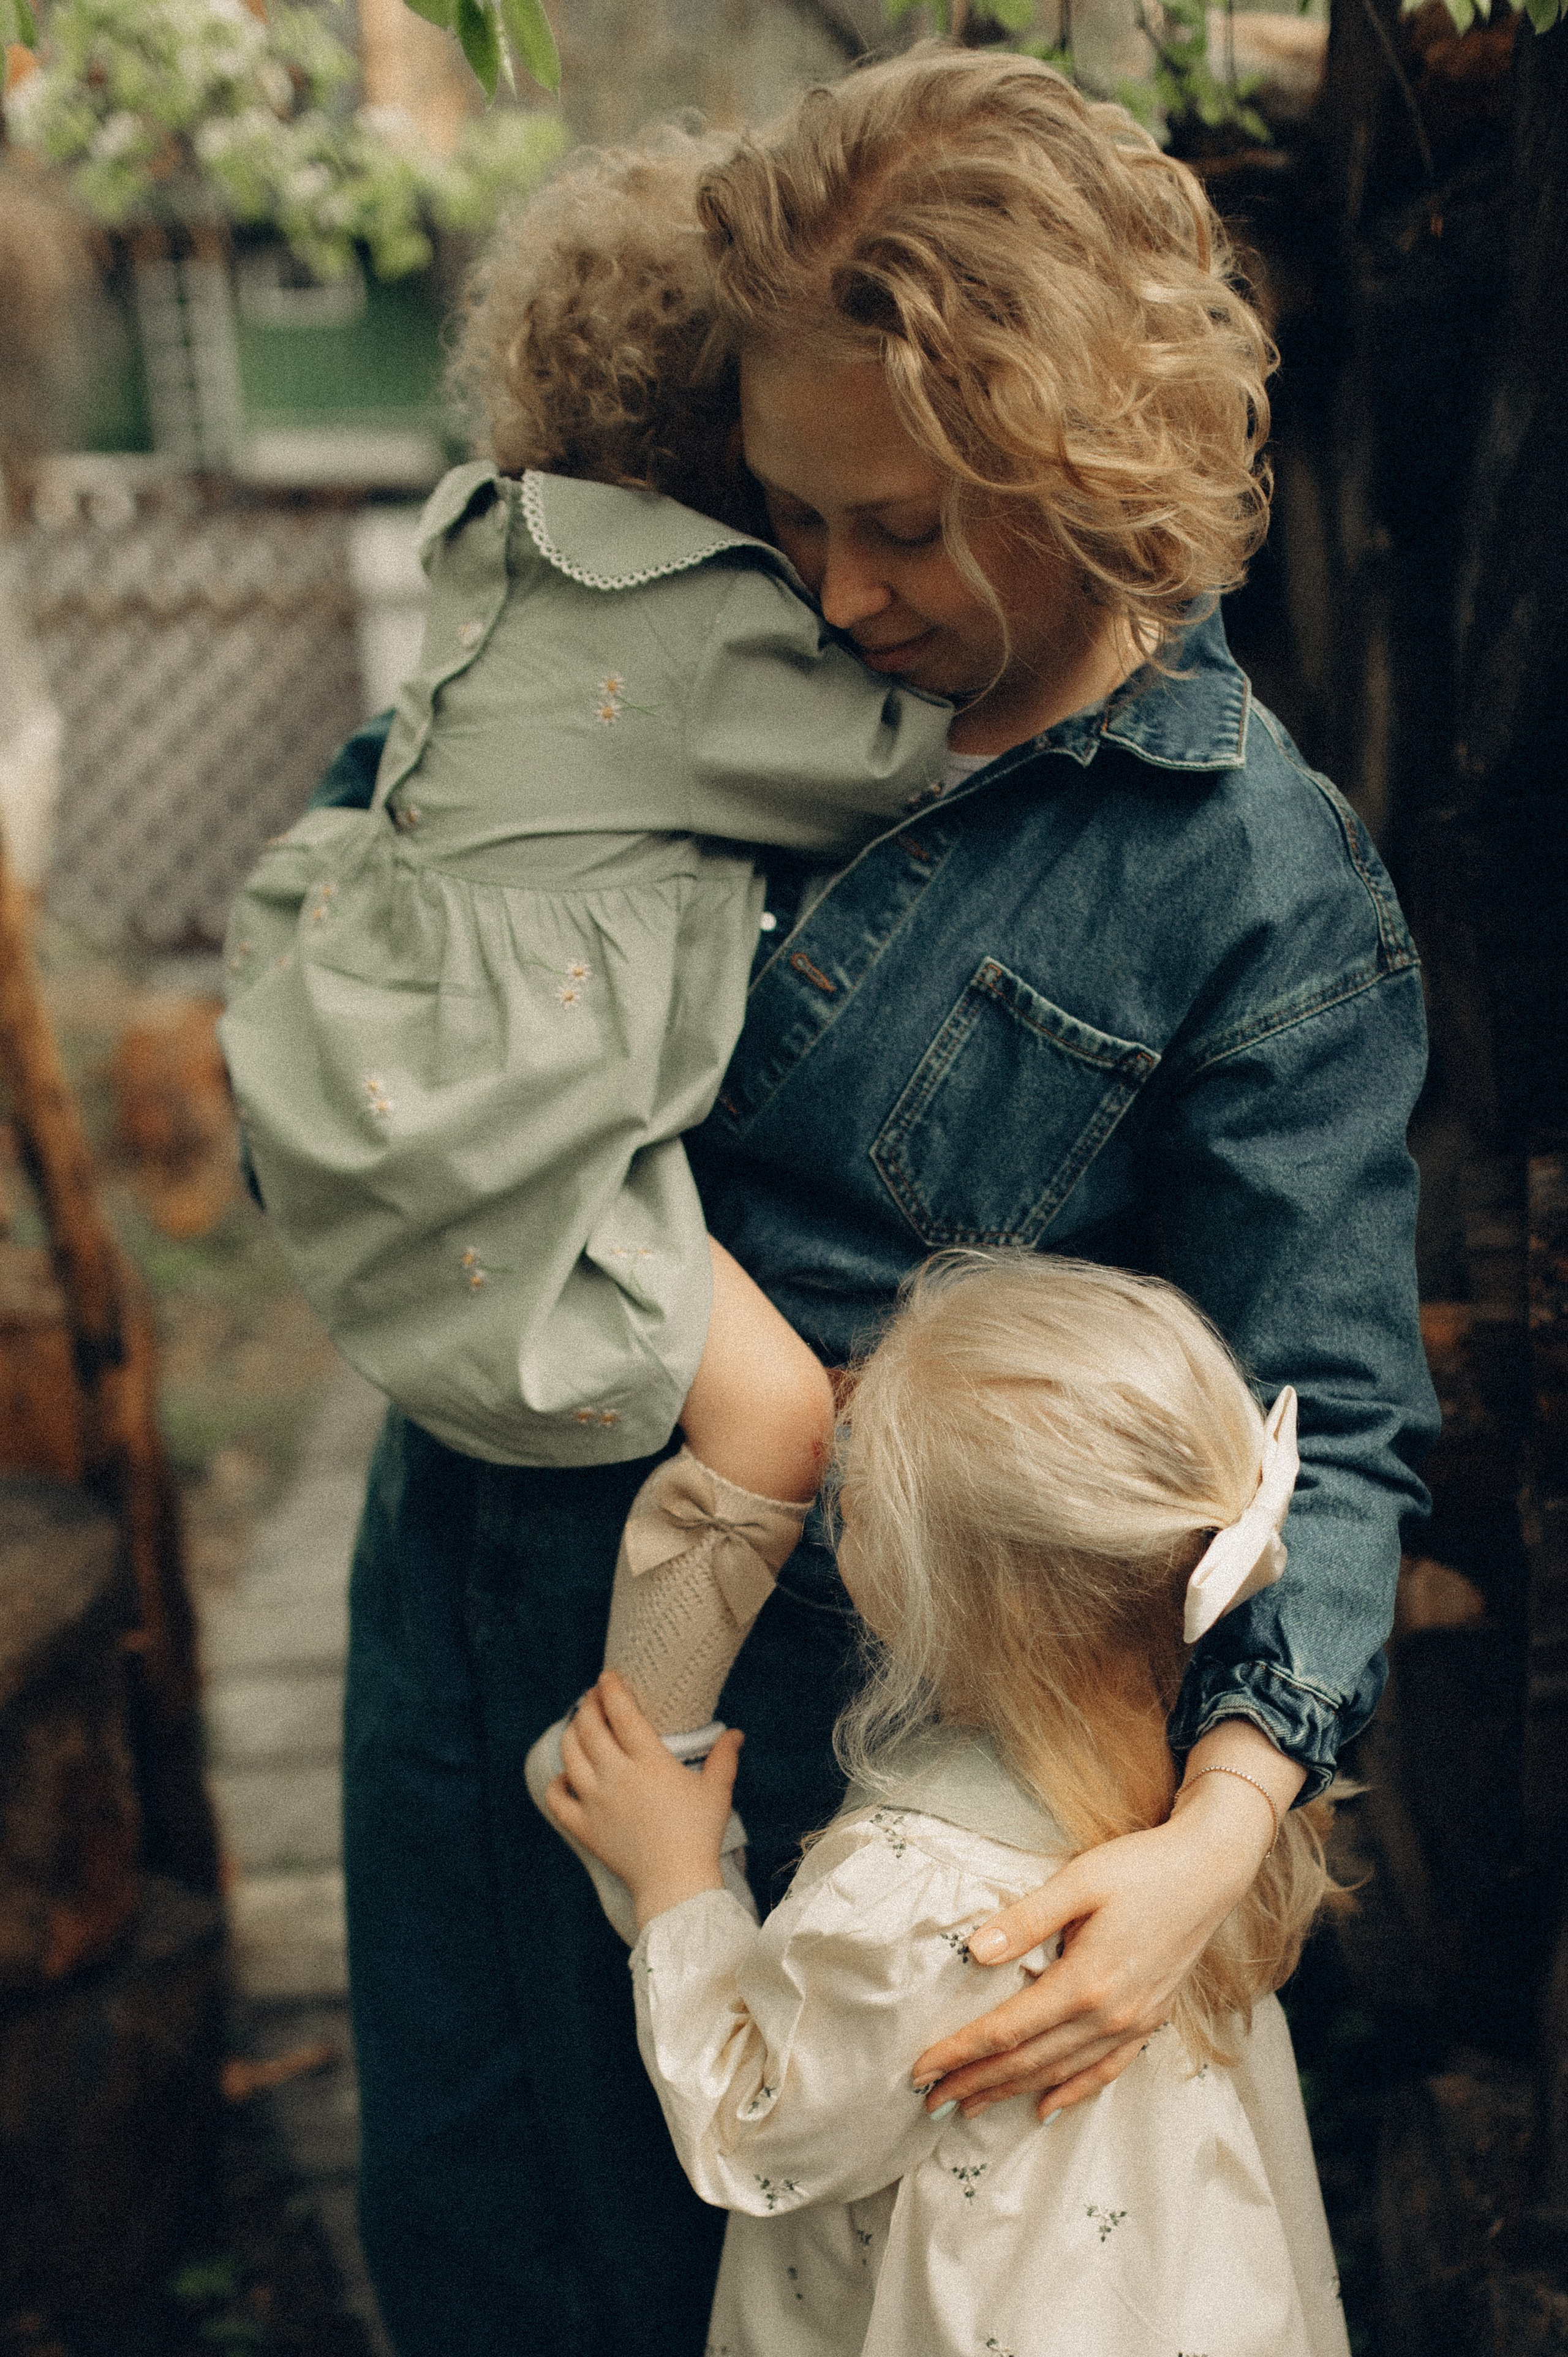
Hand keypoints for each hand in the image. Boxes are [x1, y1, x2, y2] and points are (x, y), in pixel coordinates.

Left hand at [546, 1671, 743, 1928]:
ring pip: (569, 1755)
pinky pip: (558, 1799)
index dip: (612, 1689)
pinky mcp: (584, 1827)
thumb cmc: (699, 1835)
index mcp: (649, 1762)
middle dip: (588, 1705)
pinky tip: (567, 1775)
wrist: (676, 1884)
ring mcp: (596, 1802)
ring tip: (579, 1726)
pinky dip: (557, 1782)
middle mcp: (617, 1776)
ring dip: (571, 1734)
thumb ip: (724, 1758)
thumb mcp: (717, 1792)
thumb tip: (736, 1733)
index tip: (608, 1677)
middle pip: (589, 1727)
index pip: (621, 1712)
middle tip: (594, 1697)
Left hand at [911, 1722, 1303, 2119]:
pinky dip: (1073, 2093)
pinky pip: (1106, 2071)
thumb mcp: (1078, 1881)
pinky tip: (1046, 2107)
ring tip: (970, 2107)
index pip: (1007, 2029)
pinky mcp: (1149, 2022)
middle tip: (931, 2100)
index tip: (922, 2069)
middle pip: (1028, 2060)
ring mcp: (1133, 2024)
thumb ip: (1026, 1920)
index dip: (961, 2052)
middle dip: (975, 2082)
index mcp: (1086, 1981)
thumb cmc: (1140, 1868)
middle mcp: (1109, 2014)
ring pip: (1061, 2072)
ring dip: (1012, 2092)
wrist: (1209, 1871)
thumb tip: (974, 1952)